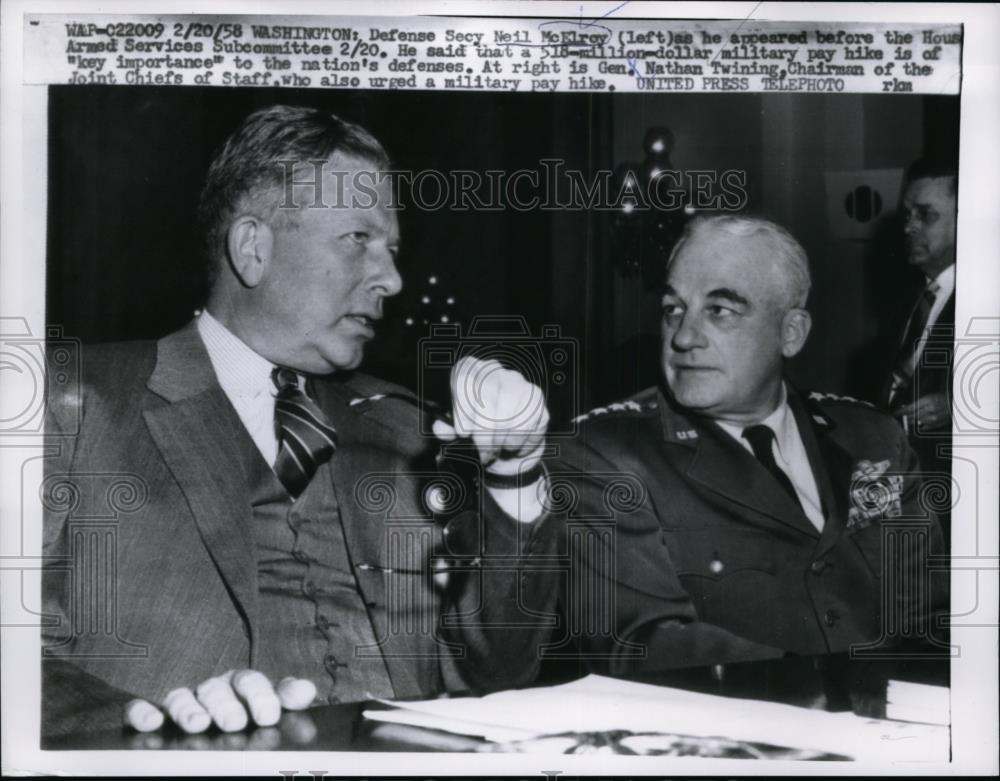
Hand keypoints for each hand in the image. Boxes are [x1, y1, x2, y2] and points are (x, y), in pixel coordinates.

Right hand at [124, 670, 315, 732]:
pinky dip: (143, 712)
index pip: (250, 682)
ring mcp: (180, 698)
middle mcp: (209, 689)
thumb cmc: (242, 709)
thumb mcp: (266, 703)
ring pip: (181, 697)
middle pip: (216, 689)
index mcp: (238, 684)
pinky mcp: (149, 710)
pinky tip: (152, 722)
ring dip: (188, 709)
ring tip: (197, 724)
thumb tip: (306, 690)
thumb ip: (285, 696)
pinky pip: (140, 707)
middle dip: (225, 705)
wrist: (205, 718)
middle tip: (234, 723)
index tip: (268, 715)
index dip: (260, 696)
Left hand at [432, 356, 548, 473]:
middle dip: (484, 431)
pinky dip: (518, 442)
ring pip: (509, 411)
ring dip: (501, 440)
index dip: (463, 407)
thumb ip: (446, 429)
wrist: (507, 447)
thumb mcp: (457, 431)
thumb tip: (441, 428)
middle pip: (488, 395)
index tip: (463, 433)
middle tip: (482, 452)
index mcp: (467, 371)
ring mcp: (517, 381)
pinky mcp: (536, 398)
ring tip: (496, 451)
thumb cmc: (478, 433)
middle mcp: (493, 370)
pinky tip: (512, 447)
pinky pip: (528, 423)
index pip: (464, 378)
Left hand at [894, 392, 950, 430]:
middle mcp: (931, 410)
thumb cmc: (942, 398)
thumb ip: (917, 403)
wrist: (956, 403)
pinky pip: (924, 427)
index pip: (909, 408)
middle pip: (912, 416)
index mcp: (928, 401)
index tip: (895, 413)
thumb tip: (905, 408)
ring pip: (917, 422)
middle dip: (904, 417)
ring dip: (910, 421)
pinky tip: (916, 423)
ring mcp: (935, 418)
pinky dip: (919, 425)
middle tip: (899, 417)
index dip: (900, 412)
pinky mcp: (938, 424)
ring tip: (907, 419)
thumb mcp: (928, 396)